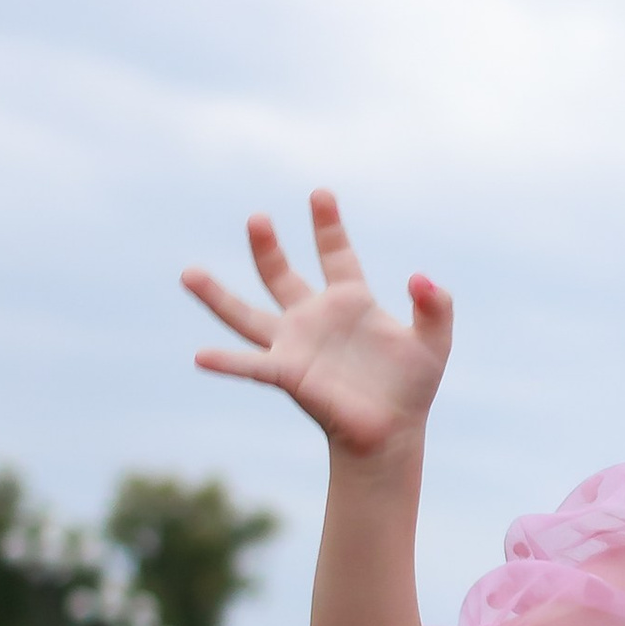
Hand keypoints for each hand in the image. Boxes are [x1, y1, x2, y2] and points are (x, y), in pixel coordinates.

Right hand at [182, 191, 451, 456]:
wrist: (392, 432)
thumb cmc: (411, 386)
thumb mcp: (433, 341)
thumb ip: (436, 307)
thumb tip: (421, 278)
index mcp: (350, 301)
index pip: (336, 253)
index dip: (328, 225)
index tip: (320, 193)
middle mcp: (314, 317)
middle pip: (280, 275)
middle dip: (267, 247)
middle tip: (258, 218)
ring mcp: (295, 344)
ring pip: (246, 315)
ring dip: (217, 296)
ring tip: (188, 273)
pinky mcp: (288, 374)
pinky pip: (251, 365)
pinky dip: (226, 363)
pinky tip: (201, 357)